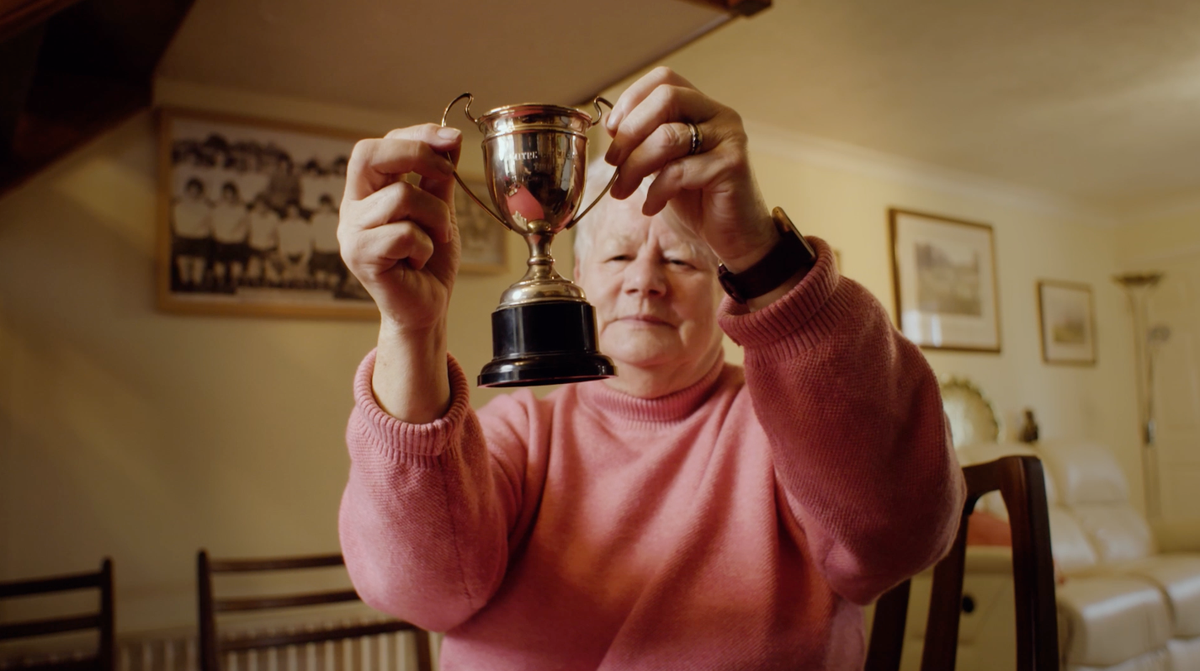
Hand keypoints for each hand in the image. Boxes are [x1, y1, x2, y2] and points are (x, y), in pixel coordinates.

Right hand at [338, 124, 461, 332]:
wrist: (427, 309)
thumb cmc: (429, 262)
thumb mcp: (439, 210)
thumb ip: (438, 177)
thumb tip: (451, 137)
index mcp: (367, 191)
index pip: (380, 144)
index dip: (416, 135)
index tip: (452, 140)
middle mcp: (352, 207)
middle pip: (367, 154)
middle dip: (416, 154)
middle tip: (445, 174)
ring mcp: (351, 232)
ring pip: (399, 196)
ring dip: (435, 216)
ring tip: (437, 238)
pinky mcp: (359, 256)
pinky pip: (403, 233)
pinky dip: (424, 246)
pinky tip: (419, 261)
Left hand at [603, 67, 776, 271]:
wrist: (734, 237)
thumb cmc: (698, 201)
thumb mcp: (663, 164)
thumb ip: (644, 141)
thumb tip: (610, 125)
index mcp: (701, 108)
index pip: (664, 79)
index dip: (631, 100)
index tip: (613, 131)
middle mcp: (719, 115)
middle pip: (666, 97)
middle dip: (630, 131)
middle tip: (614, 162)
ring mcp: (728, 138)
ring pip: (667, 136)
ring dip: (634, 166)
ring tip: (623, 191)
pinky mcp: (731, 165)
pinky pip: (679, 171)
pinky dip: (656, 192)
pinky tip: (651, 207)